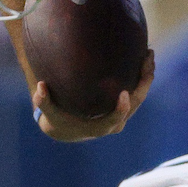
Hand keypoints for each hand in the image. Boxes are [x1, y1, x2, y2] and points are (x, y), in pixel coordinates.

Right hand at [33, 50, 154, 141]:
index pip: (115, 118)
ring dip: (146, 77)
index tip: (123, 93)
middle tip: (147, 60)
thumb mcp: (49, 113)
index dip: (121, 108)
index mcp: (100, 127)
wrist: (68, 130)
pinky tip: (143, 59)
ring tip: (148, 55)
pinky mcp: (125, 108)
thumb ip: (43, 101)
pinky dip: (141, 78)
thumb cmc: (58, 119)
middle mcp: (115, 123)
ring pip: (140, 97)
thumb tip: (39, 86)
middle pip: (135, 103)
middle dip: (143, 82)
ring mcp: (123, 115)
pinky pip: (137, 93)